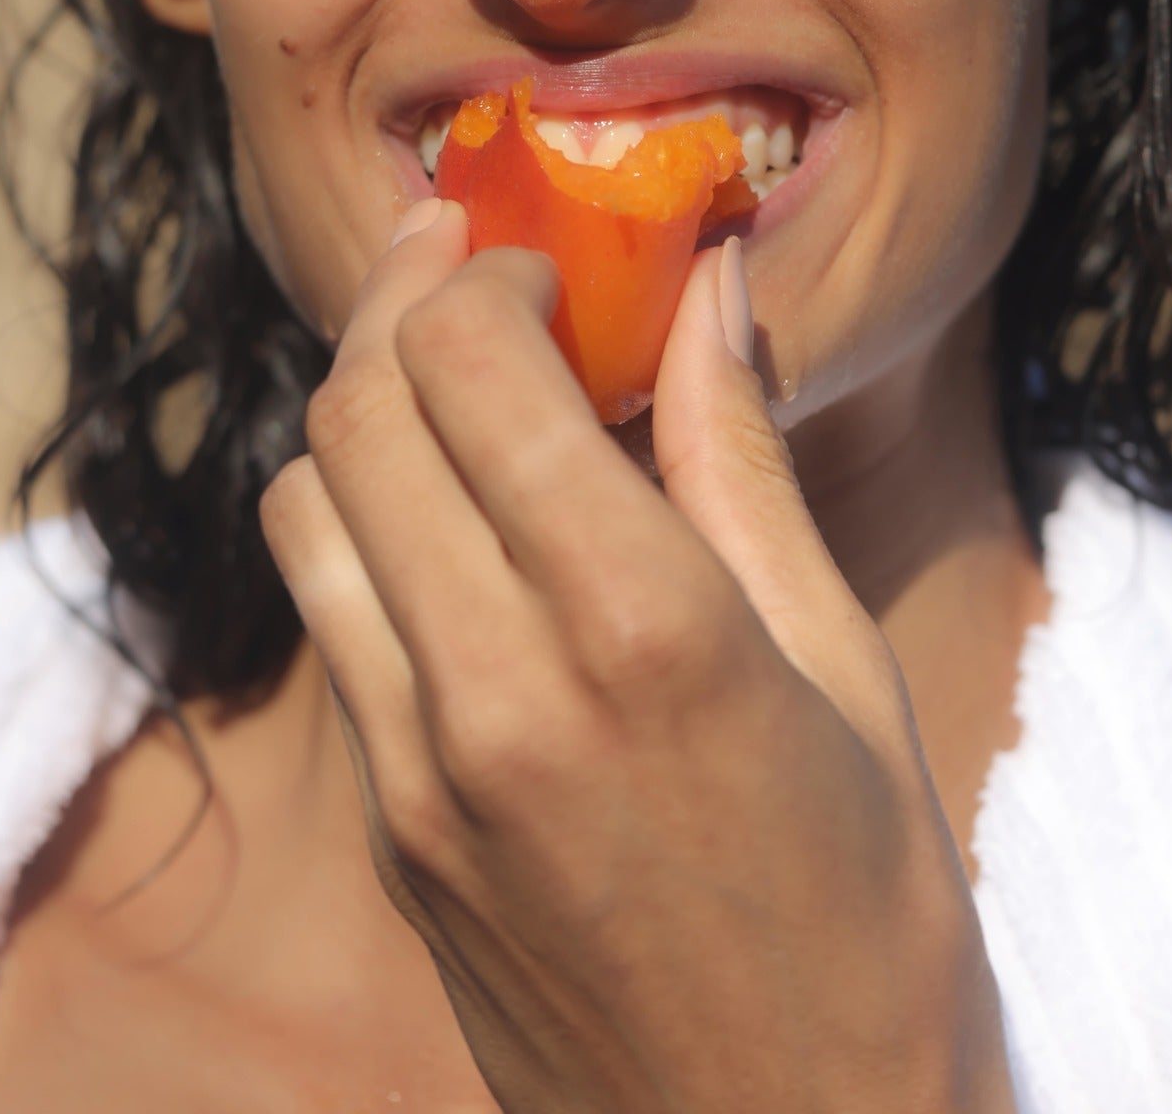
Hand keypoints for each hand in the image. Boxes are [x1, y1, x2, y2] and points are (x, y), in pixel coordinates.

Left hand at [260, 201, 1015, 1113]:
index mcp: (644, 627)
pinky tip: (445, 521)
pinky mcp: (386, 831)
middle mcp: (499, 687)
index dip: (486, 275)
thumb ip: (744, 456)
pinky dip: (360, 525)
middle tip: (463, 260)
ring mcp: (417, 770)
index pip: (468, 369)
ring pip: (305, 506)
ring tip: (448, 385)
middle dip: (400, 299)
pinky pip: (327, 619)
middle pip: (357, 413)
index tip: (541, 263)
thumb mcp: (840, 663)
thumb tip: (707, 284)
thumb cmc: (866, 911)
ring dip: (362, 412)